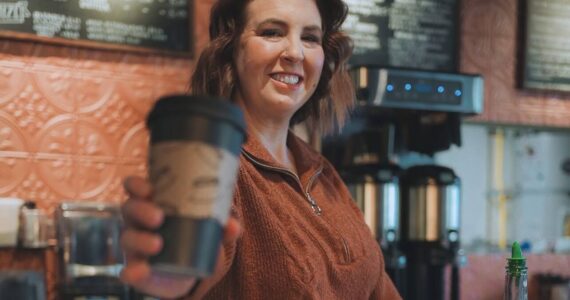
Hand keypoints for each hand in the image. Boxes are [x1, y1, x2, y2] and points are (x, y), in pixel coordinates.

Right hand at [120, 176, 240, 298]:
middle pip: (129, 209)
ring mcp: (133, 245)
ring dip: (141, 240)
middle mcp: (137, 221)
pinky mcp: (135, 268)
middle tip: (159, 217)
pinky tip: (138, 271)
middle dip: (142, 210)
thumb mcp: (205, 227)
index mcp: (150, 203)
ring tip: (158, 244)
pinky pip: (128, 270)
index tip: (150, 189)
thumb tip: (234, 226)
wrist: (184, 271)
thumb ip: (220, 225)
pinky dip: (132, 271)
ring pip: (127, 238)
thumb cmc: (190, 236)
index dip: (136, 185)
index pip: (133, 187)